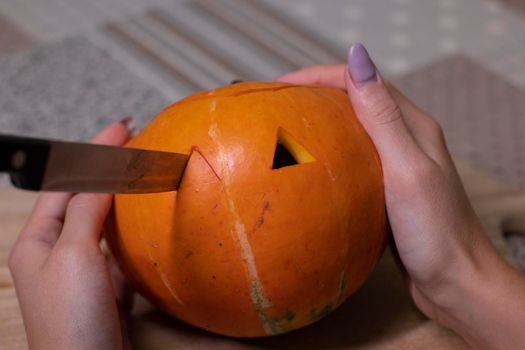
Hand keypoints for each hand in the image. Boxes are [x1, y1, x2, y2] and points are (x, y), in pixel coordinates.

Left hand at [8, 119, 133, 349]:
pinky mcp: (105, 287)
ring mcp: (82, 270)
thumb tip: (102, 173)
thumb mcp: (73, 255)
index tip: (123, 127)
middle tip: (136, 142)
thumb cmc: (70, 317)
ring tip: (142, 171)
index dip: (93, 151)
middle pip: (83, 198)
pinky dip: (132, 228)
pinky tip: (145, 218)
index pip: (66, 182)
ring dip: (122, 195)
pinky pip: (118, 248)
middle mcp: (57, 252)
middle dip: (107, 169)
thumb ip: (86, 210)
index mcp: (37, 240)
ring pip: (103, 222)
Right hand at [277, 44, 524, 348]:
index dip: (318, 76)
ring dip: (319, 123)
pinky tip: (307, 167)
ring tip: (283, 129)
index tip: (279, 85)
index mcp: (413, 125)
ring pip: (351, 130)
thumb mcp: (406, 168)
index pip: (361, 82)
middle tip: (274, 105)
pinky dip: (327, 153)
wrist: (455, 282)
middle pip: (354, 101)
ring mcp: (395, 164)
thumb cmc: (436, 231)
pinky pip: (351, 159)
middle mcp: (405, 138)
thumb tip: (358, 57)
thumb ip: (382, 115)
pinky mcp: (386, 188)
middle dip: (314, 95)